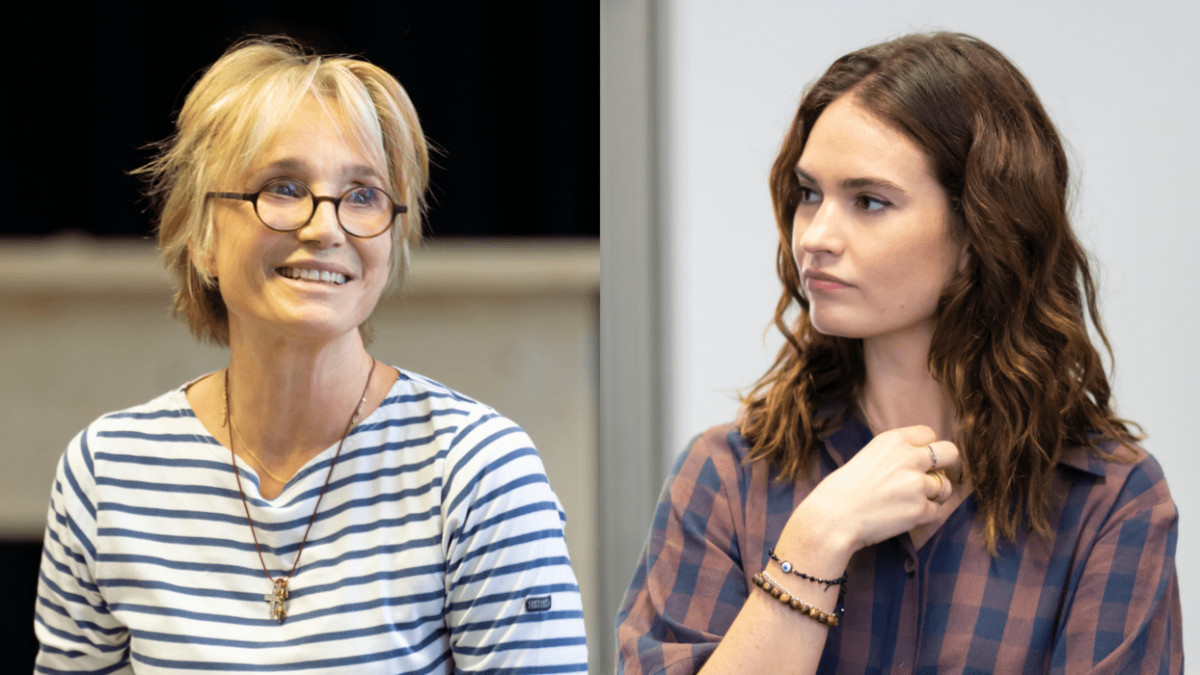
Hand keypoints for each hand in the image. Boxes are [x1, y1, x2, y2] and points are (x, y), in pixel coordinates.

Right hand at [783, 425, 960, 559]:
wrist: (833, 517)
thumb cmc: (843, 489)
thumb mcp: (869, 456)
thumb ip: (896, 454)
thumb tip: (922, 460)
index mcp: (894, 440)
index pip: (929, 434)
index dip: (928, 448)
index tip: (923, 460)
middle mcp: (910, 458)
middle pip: (951, 453)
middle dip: (949, 465)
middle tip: (937, 477)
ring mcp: (917, 484)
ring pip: (946, 487)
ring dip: (934, 495)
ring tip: (911, 502)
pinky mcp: (920, 509)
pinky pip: (937, 511)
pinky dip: (925, 516)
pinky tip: (905, 516)